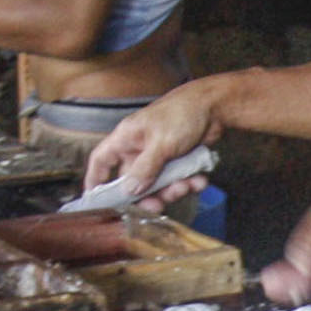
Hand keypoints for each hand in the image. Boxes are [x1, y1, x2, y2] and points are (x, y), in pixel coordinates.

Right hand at [86, 89, 221, 206]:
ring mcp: (158, 155)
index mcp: (127, 138)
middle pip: (133, 181)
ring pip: (158, 184)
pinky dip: (188, 182)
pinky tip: (199, 180)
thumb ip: (144, 168)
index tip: (94, 199)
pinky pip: (177, 180)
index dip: (95, 179)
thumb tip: (130, 190)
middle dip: (148, 195)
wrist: (216, 106)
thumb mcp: (162, 143)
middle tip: (159, 205)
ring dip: (173, 189)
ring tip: (188, 184)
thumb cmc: (183, 113)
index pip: (102, 160)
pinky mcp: (177, 160)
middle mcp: (139, 148)